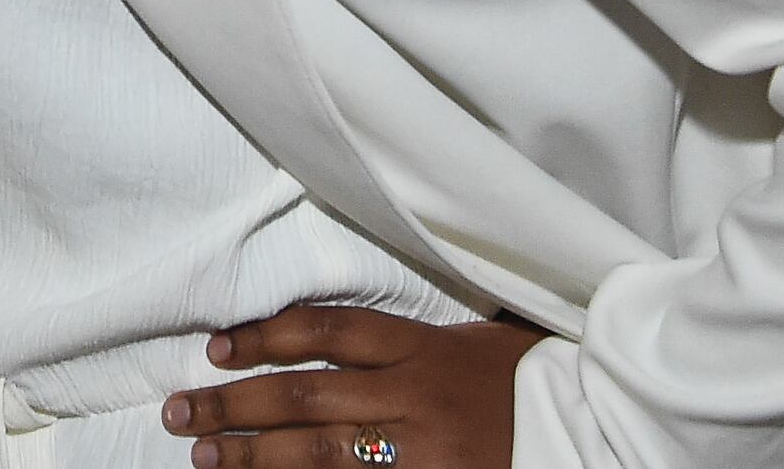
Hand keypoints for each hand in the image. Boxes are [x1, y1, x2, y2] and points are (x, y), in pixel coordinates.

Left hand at [161, 306, 542, 467]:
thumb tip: (330, 330)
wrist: (604, 425)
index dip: (264, 336)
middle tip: (180, 410)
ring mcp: (424, 448)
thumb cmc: (532, 379)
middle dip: (235, 403)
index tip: (216, 348)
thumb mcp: (471, 339)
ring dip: (254, 453)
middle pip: (304, 392)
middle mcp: (415, 394)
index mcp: (422, 346)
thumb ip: (406, 337)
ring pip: (320, 449)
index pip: (325, 331)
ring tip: (203, 453)